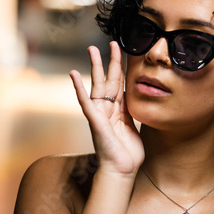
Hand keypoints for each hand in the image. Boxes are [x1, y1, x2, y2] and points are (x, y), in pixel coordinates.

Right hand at [69, 41, 144, 175]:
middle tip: (112, 42)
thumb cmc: (129, 153)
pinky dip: (78, 88)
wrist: (122, 170)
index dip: (123, 67)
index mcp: (119, 109)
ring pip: (98, 85)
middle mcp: (108, 108)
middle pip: (110, 79)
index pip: (121, 83)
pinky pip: (85, 102)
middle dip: (111, 60)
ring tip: (92, 49)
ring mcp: (100, 113)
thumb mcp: (135, 126)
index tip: (125, 51)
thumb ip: (134, 111)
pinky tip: (73, 74)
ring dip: (95, 66)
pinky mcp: (94, 120)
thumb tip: (140, 98)